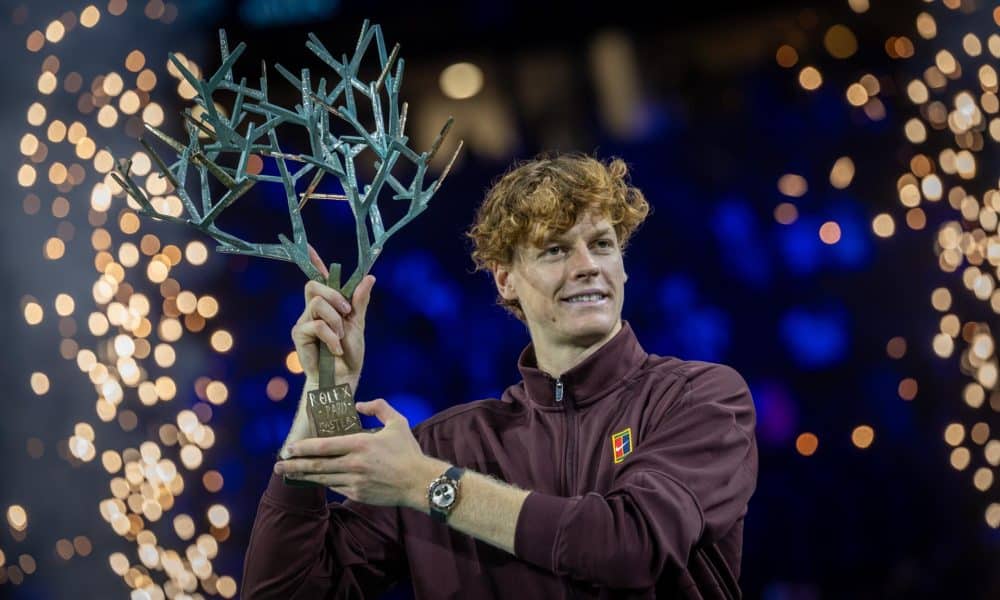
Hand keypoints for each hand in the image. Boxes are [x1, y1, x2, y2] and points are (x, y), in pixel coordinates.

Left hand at [274, 399, 442, 509]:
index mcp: (360, 444)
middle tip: (278, 464)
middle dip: (294, 465)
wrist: (420, 482)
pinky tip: (315, 480)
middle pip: (317, 465)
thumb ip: (378, 407)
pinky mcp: (358, 494)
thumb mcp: (397, 422)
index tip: (288, 448)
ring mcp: (355, 482)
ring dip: (304, 476)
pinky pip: (336, 488)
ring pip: (323, 479)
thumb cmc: (408, 451)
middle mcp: (354, 464)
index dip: (303, 448)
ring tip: (288, 473)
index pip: (323, 446)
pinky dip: (324, 483)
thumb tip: (359, 404)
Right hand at [290, 244, 375, 389]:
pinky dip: (330, 336)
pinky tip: (335, 348)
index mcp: (329, 304)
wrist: (343, 377)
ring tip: (340, 338)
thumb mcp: (358, 324)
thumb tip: (369, 277)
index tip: (309, 247)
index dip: (314, 262)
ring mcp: (304, 321)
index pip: (319, 278)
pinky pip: (315, 324)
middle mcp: (313, 309)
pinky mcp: (298, 334)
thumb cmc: (350, 354)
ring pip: (317, 304)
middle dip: (334, 296)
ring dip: (335, 320)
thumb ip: (359, 301)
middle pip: (314, 285)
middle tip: (347, 312)